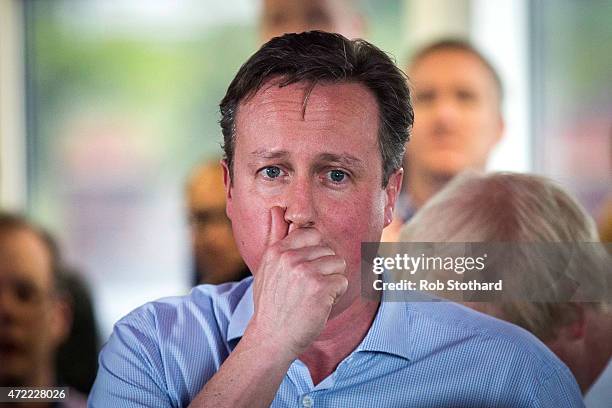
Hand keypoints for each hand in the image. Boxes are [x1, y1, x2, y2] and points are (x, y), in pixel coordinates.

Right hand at [246, 206, 348, 358]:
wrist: (271, 337)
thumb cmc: (271, 302)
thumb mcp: (266, 266)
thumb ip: (275, 236)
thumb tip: (277, 209)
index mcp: (277, 251)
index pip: (311, 234)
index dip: (315, 253)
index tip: (306, 271)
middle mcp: (290, 258)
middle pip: (328, 249)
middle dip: (324, 269)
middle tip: (307, 289)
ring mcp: (305, 272)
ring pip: (338, 264)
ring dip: (331, 282)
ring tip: (313, 296)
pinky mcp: (320, 288)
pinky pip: (343, 281)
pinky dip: (336, 295)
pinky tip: (319, 305)